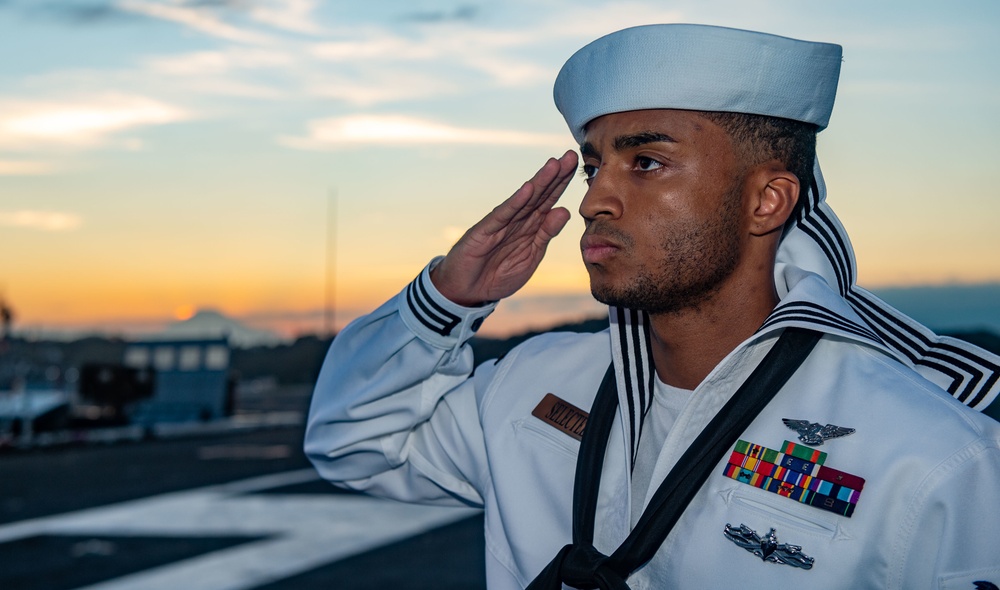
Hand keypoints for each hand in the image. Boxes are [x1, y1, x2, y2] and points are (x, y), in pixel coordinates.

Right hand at [431, 150, 577, 305]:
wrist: (467, 292)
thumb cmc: (498, 274)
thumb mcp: (530, 256)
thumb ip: (546, 233)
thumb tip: (565, 210)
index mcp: (529, 227)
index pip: (548, 201)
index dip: (562, 184)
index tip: (577, 165)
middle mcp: (516, 220)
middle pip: (539, 195)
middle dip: (555, 176)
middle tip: (571, 156)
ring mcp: (500, 224)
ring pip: (524, 201)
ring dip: (539, 182)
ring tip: (554, 164)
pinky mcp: (485, 232)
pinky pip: (503, 216)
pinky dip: (516, 203)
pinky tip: (528, 189)